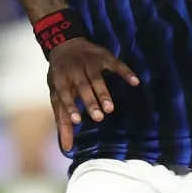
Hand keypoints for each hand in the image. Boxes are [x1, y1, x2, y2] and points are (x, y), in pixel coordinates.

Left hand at [46, 38, 139, 153]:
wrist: (65, 44)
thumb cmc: (61, 78)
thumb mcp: (57, 96)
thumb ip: (62, 121)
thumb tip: (66, 148)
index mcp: (60, 80)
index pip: (63, 94)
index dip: (69, 106)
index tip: (77, 120)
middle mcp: (73, 70)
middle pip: (82, 87)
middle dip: (90, 101)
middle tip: (98, 117)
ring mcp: (88, 63)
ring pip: (96, 78)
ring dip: (103, 92)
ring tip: (110, 107)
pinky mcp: (103, 56)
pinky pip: (115, 63)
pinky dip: (125, 71)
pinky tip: (135, 81)